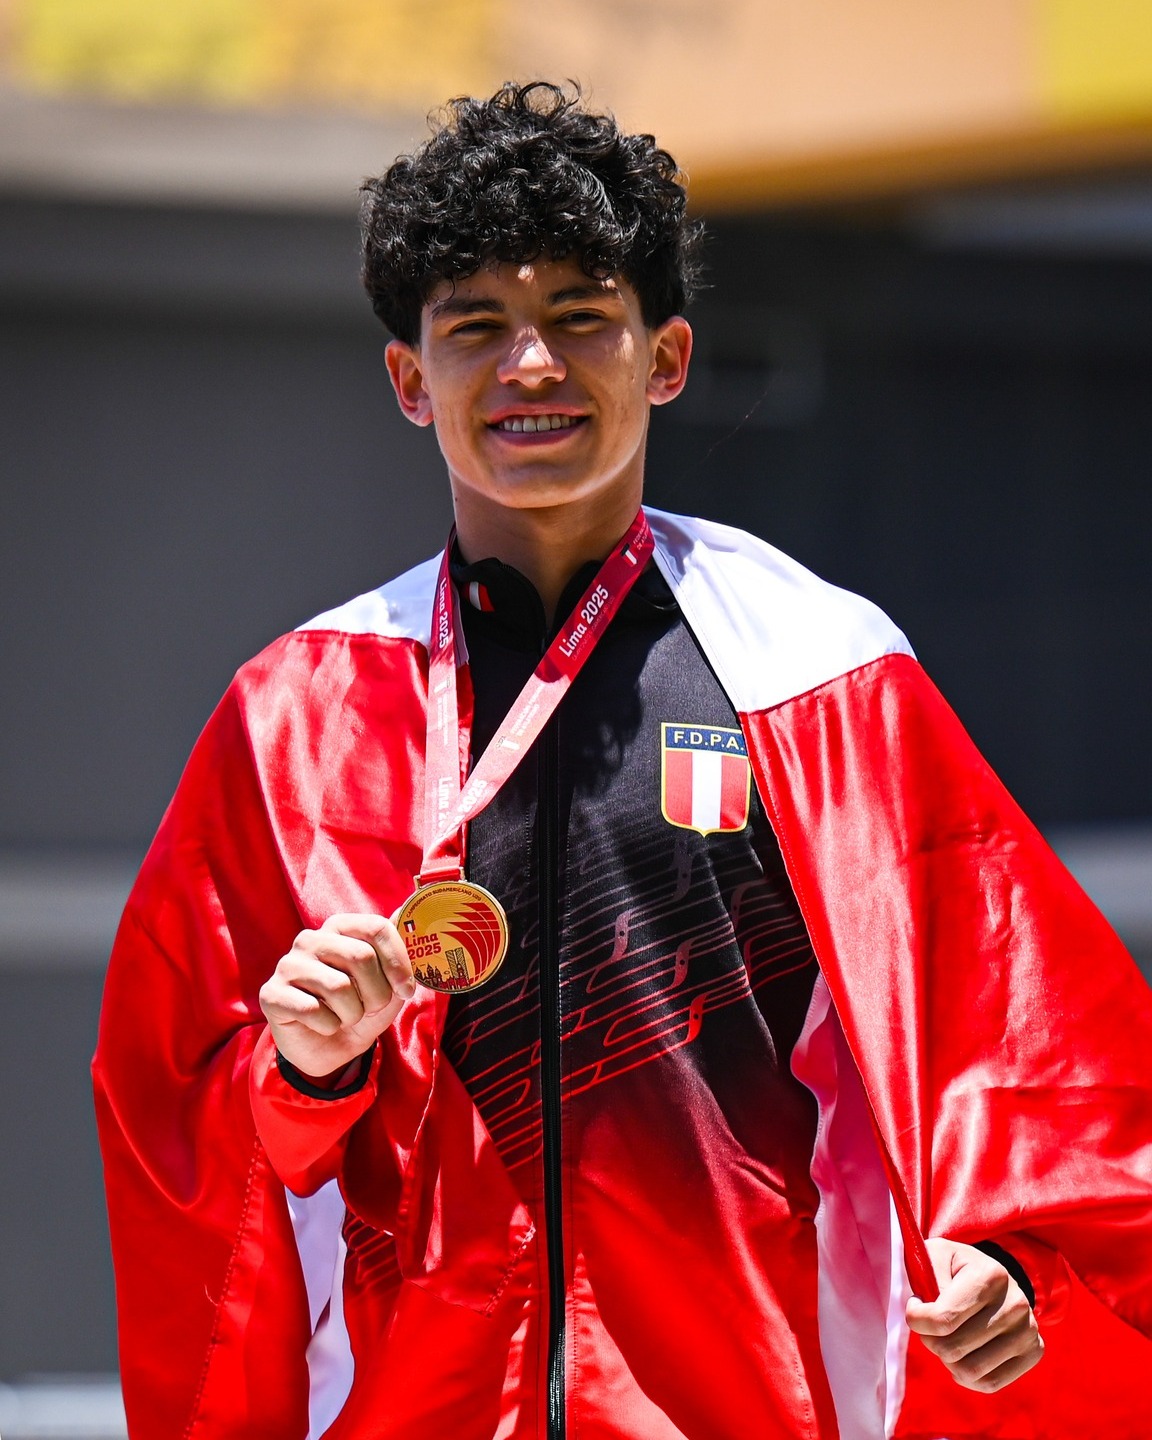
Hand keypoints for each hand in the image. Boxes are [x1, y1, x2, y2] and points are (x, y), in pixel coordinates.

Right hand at [259, 913, 414, 1081]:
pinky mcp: (272, 994)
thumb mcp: (389, 984)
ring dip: (353, 1014)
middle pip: (361, 957)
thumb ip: (398, 950)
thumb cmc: (360, 1009)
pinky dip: (329, 1026)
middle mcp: (311, 939)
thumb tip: (403, 909)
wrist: (329, 1050)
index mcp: (340, 928)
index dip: (398, 961)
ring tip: (345, 1017)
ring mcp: (288, 965)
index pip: (376, 928)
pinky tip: (323, 1025)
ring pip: (339, 987)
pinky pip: (313, 1010)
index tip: (406, 990)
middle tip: (370, 1009)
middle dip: (377, 994)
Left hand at [906, 1237, 1042, 1392]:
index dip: (917, 1319)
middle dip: (930, 1341)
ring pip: (970, 1371)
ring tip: (945, 1339)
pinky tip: (961, 1356)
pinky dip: (966, 1377)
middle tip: (929, 1326)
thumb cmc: (954, 1267)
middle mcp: (1015, 1303)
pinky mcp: (1034, 1351)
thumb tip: (926, 1313)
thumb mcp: (935, 1256)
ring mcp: (1028, 1330)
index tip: (914, 1306)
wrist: (993, 1275)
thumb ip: (926, 1280)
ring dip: (947, 1360)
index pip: (942, 1319)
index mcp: (990, 1275)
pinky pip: (990, 1383)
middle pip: (953, 1348)